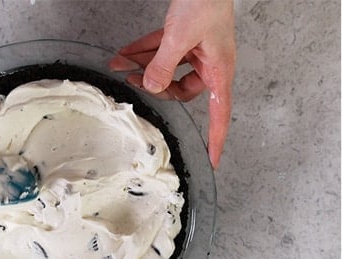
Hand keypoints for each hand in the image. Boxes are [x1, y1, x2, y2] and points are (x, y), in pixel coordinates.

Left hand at [109, 0, 235, 168]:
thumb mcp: (180, 37)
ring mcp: (197, 48)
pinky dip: (144, 51)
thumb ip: (163, 64)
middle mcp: (210, 62)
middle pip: (185, 90)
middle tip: (135, 85)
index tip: (213, 159)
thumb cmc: (206, 2)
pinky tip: (124, 53)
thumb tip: (151, 86)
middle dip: (158, 89)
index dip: (217, 138)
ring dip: (144, 67)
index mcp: (219, 69)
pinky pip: (163, 50)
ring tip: (121, 66)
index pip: (220, 113)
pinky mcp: (186, 35)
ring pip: (169, 68)